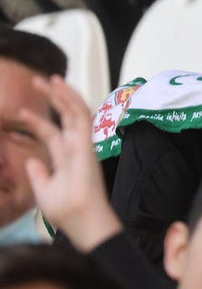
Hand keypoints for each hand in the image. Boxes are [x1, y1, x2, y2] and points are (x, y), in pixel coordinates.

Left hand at [21, 76, 122, 252]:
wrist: (80, 217)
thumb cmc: (65, 209)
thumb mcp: (43, 190)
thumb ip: (38, 174)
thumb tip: (31, 160)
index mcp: (65, 157)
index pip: (51, 132)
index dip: (37, 121)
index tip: (20, 112)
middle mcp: (74, 146)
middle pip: (64, 116)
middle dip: (52, 98)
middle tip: (38, 81)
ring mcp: (81, 143)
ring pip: (74, 111)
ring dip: (62, 94)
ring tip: (49, 79)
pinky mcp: (86, 142)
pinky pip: (80, 116)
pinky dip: (71, 101)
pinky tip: (61, 89)